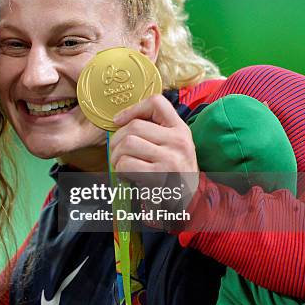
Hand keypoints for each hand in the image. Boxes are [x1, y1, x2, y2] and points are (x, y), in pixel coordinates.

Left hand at [109, 95, 198, 212]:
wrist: (189, 202)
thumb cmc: (172, 172)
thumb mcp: (172, 146)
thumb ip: (154, 131)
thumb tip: (119, 121)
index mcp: (180, 129)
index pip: (157, 103)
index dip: (133, 108)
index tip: (119, 121)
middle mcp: (178, 141)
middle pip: (134, 127)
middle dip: (116, 140)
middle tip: (116, 153)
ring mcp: (170, 158)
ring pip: (127, 144)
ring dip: (116, 157)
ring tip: (122, 166)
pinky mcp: (160, 176)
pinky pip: (126, 164)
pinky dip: (120, 171)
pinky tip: (127, 177)